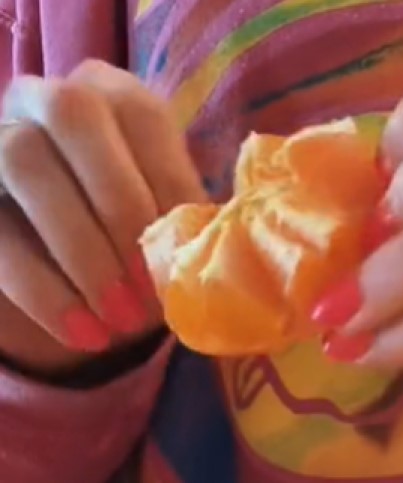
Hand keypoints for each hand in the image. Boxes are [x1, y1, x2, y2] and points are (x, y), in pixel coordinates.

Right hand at [0, 61, 204, 375]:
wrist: (55, 250)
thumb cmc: (125, 223)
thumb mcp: (157, 207)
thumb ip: (182, 214)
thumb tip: (221, 247)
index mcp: (110, 92)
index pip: (141, 116)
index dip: (169, 180)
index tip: (192, 248)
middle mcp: (43, 97)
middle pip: (73, 116)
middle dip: (119, 204)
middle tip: (151, 281)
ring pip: (24, 164)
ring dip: (81, 250)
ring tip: (122, 319)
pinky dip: (42, 291)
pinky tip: (84, 333)